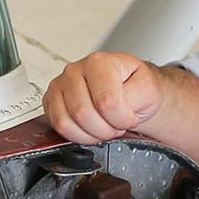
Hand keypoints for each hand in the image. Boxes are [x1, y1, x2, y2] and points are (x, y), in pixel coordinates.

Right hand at [44, 52, 171, 144]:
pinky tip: (90, 129)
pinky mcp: (50, 101)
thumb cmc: (135, 88)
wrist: (129, 90)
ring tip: (104, 126)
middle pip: (82, 112)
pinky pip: (57, 127)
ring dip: (91, 134)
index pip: (105, 100)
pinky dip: (77, 136)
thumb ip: (136, 96)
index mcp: (99, 62)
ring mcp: (60, 85)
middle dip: (106, 128)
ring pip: (66, 122)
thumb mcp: (148, 88)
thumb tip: (118, 107)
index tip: (129, 118)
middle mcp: (75, 71)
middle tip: (117, 124)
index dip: (121, 118)